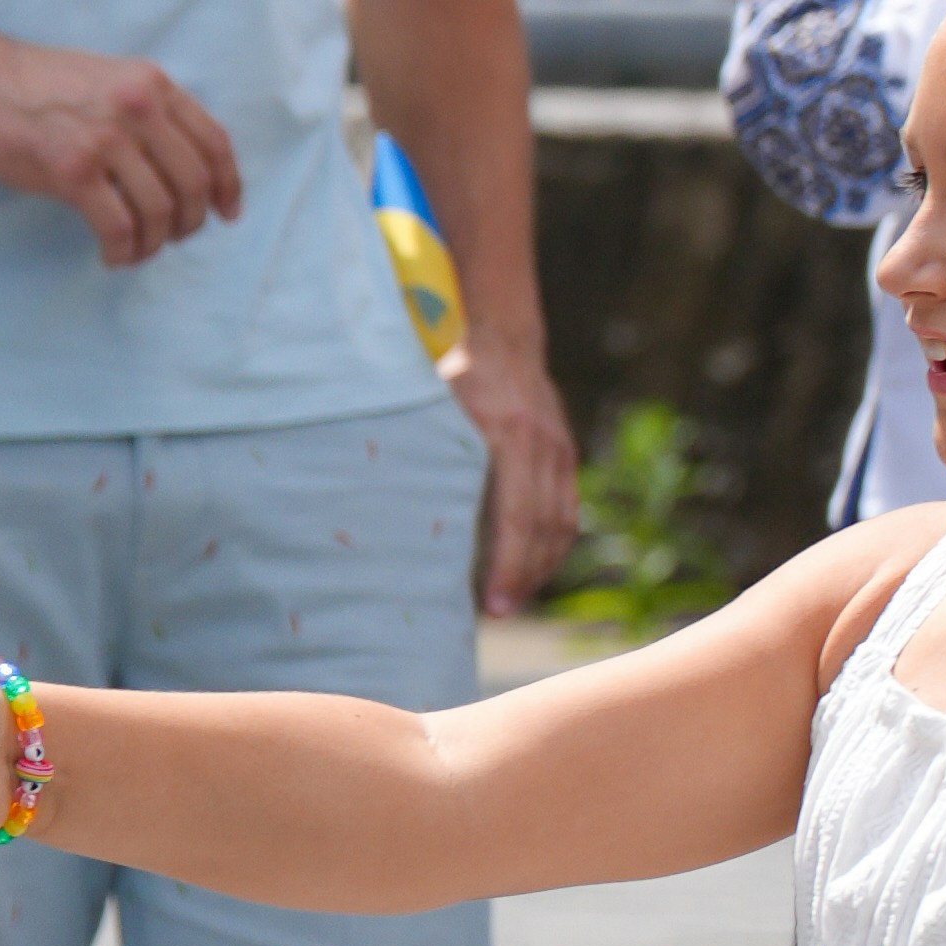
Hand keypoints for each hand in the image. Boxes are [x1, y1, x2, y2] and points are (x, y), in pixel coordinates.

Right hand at [0, 35, 241, 268]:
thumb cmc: (39, 87)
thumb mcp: (110, 78)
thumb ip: (149, 110)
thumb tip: (182, 163)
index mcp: (152, 84)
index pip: (214, 141)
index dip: (228, 184)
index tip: (227, 212)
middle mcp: (138, 107)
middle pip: (193, 182)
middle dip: (190, 221)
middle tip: (174, 237)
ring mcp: (106, 139)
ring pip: (159, 211)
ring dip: (154, 242)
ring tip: (137, 249)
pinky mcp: (73, 171)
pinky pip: (119, 228)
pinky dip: (123, 252)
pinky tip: (112, 256)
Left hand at [447, 329, 580, 616]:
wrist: (498, 331)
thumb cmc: (452, 367)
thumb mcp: (429, 401)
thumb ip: (420, 448)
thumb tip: (378, 504)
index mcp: (509, 433)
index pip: (518, 518)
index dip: (509, 567)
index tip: (494, 604)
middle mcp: (543, 443)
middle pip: (544, 529)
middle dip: (524, 578)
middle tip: (497, 614)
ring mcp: (559, 448)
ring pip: (561, 524)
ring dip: (540, 567)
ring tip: (511, 600)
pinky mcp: (564, 451)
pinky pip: (566, 509)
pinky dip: (551, 544)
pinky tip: (529, 569)